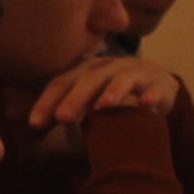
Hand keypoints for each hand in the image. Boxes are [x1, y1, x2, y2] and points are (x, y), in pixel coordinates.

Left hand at [26, 55, 180, 131]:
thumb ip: (66, 110)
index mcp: (87, 71)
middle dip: (75, 98)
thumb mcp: (88, 100)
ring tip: (103, 106)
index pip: (62, 83)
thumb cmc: (114, 98)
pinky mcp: (160, 84)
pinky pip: (156, 89)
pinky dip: (151, 96)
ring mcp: (136, 73)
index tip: (34, 124)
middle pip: (89, 79)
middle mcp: (109, 68)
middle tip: (62, 117)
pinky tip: (146, 105)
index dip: (48, 101)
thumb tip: (33, 125)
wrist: (158, 88)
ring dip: (112, 91)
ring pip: (122, 79)